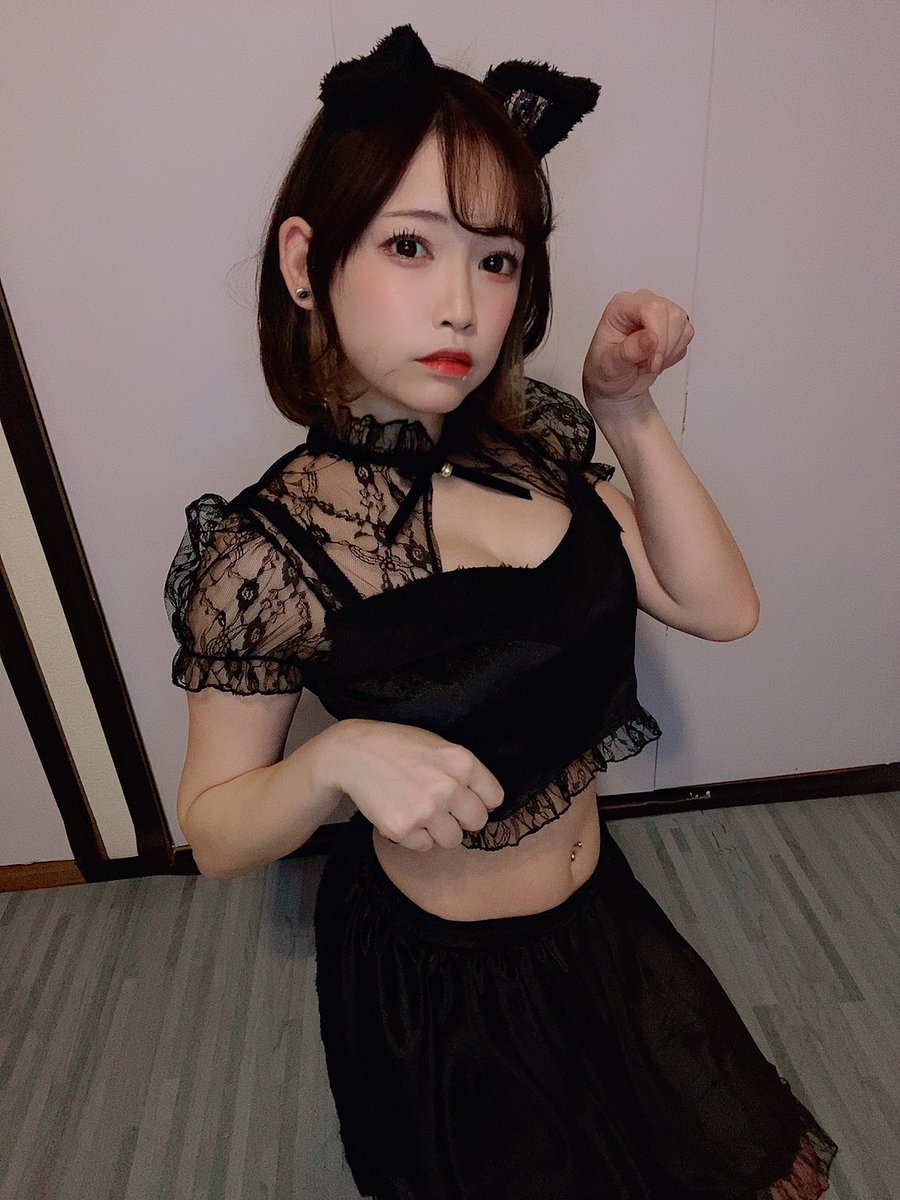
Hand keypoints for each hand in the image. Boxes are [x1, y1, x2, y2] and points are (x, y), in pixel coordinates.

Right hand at [328, 719, 503, 850]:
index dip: (480, 800)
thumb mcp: (437, 745)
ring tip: (419, 810)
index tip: (467, 799)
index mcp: (463, 763)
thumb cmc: (397, 746)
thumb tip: (485, 801)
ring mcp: (427, 810)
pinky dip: (415, 836)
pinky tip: (402, 813)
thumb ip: (462, 770)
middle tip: (442, 807)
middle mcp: (449, 787)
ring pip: (453, 840)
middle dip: (461, 818)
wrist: (353, 753)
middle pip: (477, 822)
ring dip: (439, 830)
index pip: (494, 798)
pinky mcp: (404, 828)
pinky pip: (424, 846)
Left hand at [582, 289, 692, 403]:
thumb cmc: (605, 369)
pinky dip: (675, 354)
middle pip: (672, 315)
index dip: (658, 334)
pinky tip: (658, 359)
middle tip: (649, 365)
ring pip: (682, 325)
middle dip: (665, 347)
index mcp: (621, 306)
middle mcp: (642, 304)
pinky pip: (686, 336)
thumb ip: (628, 351)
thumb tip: (651, 338)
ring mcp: (660, 312)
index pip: (651, 308)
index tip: (652, 360)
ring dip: (670, 351)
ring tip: (649, 362)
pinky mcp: (673, 324)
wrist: (614, 381)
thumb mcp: (609, 365)